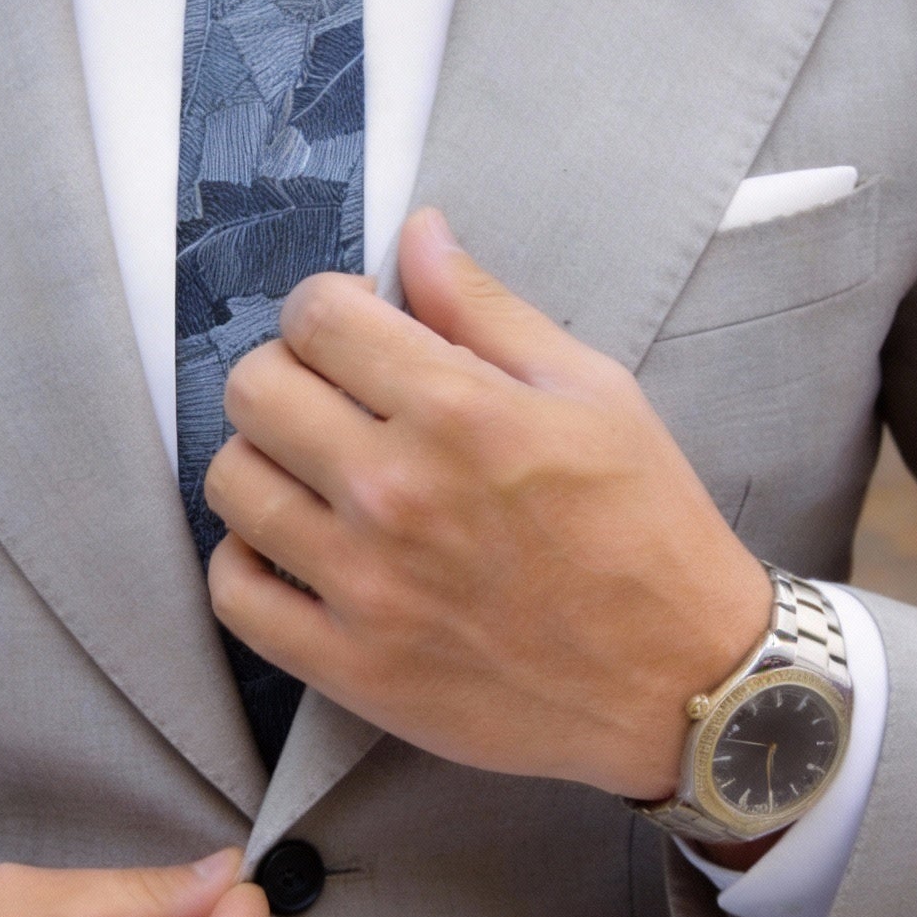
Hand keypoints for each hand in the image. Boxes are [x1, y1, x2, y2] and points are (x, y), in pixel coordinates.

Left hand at [204, 209, 771, 801]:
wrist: (683, 682)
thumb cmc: (648, 530)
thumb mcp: (593, 391)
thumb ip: (486, 309)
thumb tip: (416, 235)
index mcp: (458, 410)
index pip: (315, 316)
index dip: (330, 308)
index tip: (355, 330)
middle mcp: (395, 493)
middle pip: (253, 390)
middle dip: (287, 373)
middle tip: (331, 397)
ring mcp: (365, 586)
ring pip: (233, 485)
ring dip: (264, 462)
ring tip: (314, 473)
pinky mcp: (351, 666)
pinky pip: (234, 596)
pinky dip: (246, 563)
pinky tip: (290, 548)